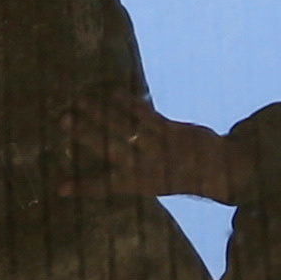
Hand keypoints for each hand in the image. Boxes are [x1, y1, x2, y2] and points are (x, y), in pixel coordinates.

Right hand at [60, 97, 249, 205]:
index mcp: (139, 184)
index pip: (105, 186)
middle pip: (109, 148)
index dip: (83, 186)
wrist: (220, 170)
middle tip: (63, 120)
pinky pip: (146, 115)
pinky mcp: (171, 131)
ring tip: (80, 100)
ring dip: (101, 112)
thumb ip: (130, 171)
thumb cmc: (181, 175)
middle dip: (85, 134)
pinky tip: (114, 92)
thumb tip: (104, 152)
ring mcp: (158, 148)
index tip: (60, 187)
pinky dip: (130, 103)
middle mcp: (146, 167)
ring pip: (124, 128)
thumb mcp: (155, 181)